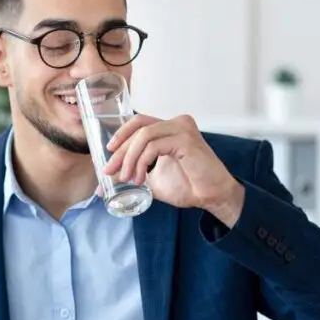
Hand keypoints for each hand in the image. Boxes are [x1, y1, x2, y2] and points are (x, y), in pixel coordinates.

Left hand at [103, 114, 245, 226]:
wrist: (212, 197)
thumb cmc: (188, 187)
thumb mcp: (152, 179)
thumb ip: (133, 173)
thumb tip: (107, 178)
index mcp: (169, 129)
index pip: (139, 122)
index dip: (121, 135)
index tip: (108, 153)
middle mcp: (176, 123)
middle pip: (138, 128)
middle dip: (120, 151)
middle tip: (109, 170)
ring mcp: (182, 129)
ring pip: (143, 136)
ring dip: (130, 159)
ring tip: (128, 178)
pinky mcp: (186, 139)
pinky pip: (153, 146)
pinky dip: (141, 163)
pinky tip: (141, 179)